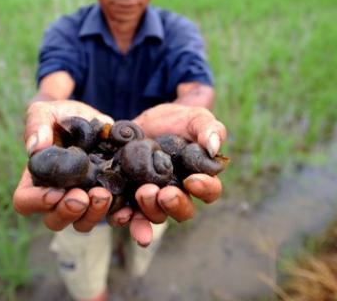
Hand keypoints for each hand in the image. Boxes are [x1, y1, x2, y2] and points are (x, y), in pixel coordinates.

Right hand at [13, 100, 113, 231]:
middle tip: (84, 196)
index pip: (25, 201)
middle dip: (69, 212)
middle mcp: (57, 196)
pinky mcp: (107, 197)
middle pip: (54, 220)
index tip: (55, 192)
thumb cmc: (61, 116)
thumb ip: (36, 125)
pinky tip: (127, 209)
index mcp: (36, 179)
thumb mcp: (46, 112)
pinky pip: (112, 216)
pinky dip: (119, 216)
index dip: (37, 202)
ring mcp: (83, 200)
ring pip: (83, 222)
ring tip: (105, 194)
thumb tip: (34, 147)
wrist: (92, 118)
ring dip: (94, 214)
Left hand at [110, 104, 226, 245]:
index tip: (192, 180)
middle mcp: (179, 194)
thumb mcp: (196, 118)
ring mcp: (154, 198)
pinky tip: (122, 214)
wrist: (147, 120)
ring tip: (143, 192)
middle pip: (183, 211)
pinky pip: (129, 215)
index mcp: (200, 179)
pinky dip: (125, 218)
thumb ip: (209, 129)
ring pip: (156, 215)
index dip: (204, 189)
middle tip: (164, 193)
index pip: (210, 191)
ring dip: (150, 209)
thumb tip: (214, 147)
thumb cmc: (179, 120)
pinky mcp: (131, 196)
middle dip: (174, 205)